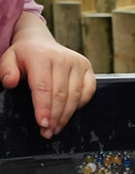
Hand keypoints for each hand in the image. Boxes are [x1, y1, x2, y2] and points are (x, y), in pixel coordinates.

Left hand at [0, 14, 94, 137]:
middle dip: (54, 117)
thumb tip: (9, 82)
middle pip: (60, 95)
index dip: (43, 108)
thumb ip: (6, 70)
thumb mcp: (9, 59)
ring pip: (75, 97)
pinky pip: (87, 93)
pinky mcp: (87, 68)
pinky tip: (68, 113)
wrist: (40, 42)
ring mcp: (77, 63)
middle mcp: (62, 58)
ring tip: (56, 127)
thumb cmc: (25, 55)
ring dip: (66, 116)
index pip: (43, 87)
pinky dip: (79, 106)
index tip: (42, 124)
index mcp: (41, 55)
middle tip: (48, 131)